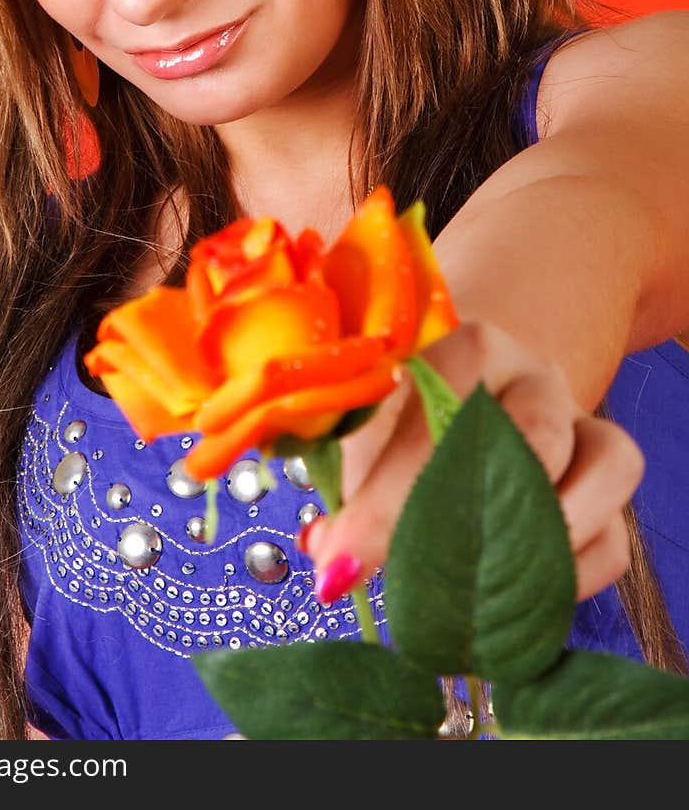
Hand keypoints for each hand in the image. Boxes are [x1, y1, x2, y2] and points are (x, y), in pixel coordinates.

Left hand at [300, 319, 644, 606]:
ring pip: (607, 468)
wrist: (471, 394)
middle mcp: (537, 378)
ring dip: (545, 539)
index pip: (442, 406)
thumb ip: (347, 478)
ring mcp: (584, 427)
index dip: (390, 492)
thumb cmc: (404, 419)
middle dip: (472, 519)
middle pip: (535, 435)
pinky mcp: (607, 485)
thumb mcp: (368, 430)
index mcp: (470, 349)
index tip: (344, 557)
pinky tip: (513, 599)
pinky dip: (574, 576)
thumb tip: (330, 553)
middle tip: (419, 577)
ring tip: (478, 585)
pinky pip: (616, 536)